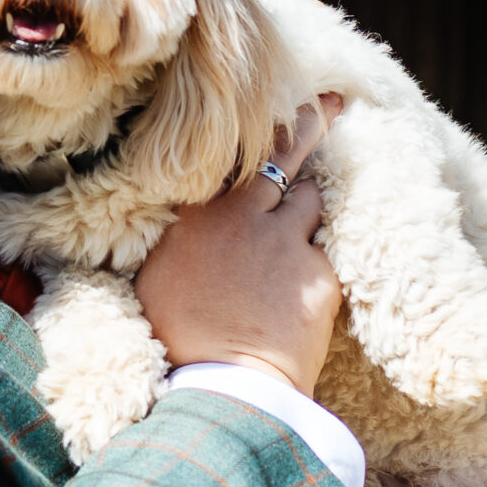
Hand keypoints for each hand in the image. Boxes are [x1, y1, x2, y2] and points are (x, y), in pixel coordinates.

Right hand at [133, 98, 343, 393]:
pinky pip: (327, 250)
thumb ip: (175, 243)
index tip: (268, 111)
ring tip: (310, 217)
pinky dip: (322, 259)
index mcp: (198, 216)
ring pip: (311, 199)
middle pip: (284, 154)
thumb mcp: (154, 281)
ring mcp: (286, 239)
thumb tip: (179, 233)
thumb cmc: (179, 341)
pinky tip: (318, 278)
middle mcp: (242, 215)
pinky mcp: (320, 271)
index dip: (252, 134)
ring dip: (310, 206)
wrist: (226, 384)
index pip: (230, 156)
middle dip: (309, 125)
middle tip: (332, 102)